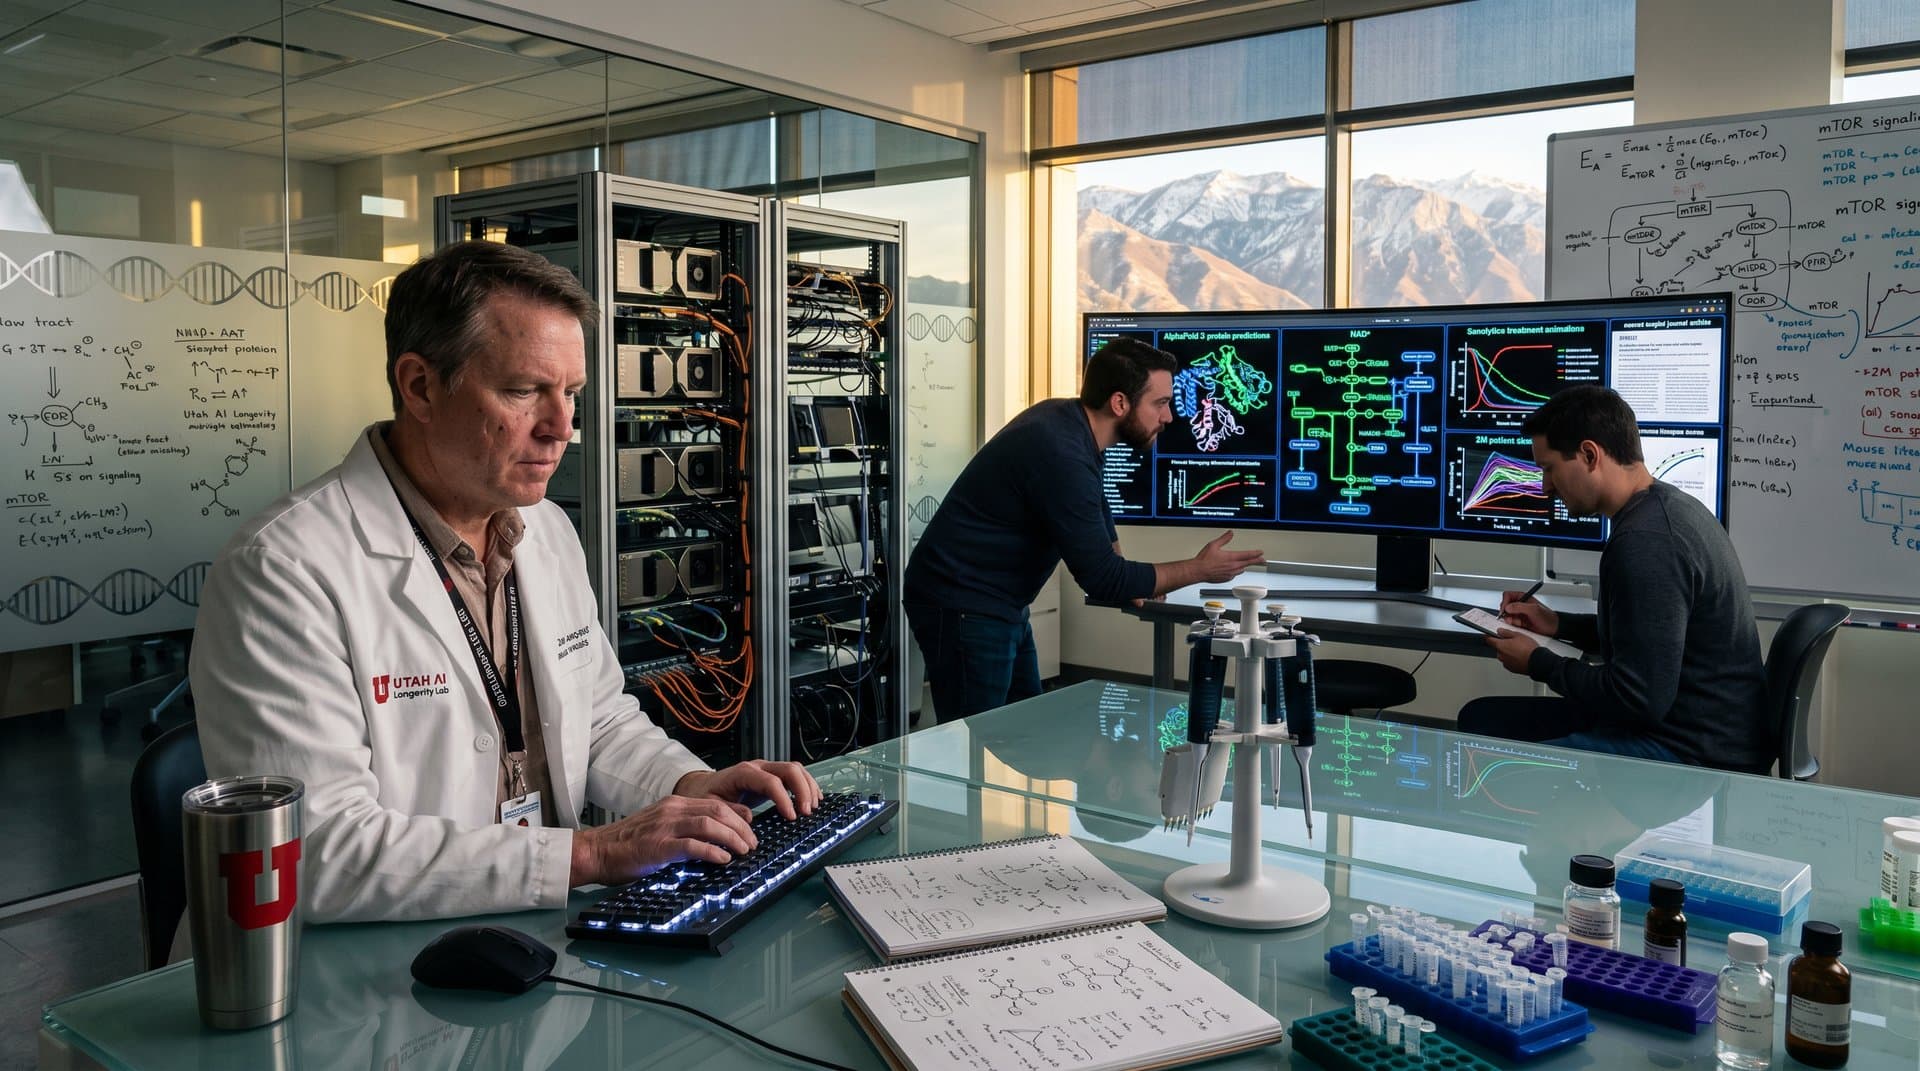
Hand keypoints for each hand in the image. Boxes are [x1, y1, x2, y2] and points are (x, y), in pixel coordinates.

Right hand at [569, 794, 756, 886]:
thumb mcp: (659, 828)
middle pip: (718, 810)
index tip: (751, 827)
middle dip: (742, 827)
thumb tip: (713, 840)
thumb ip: (683, 829)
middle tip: (753, 843)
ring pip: (710, 824)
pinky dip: (712, 851)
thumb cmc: (626, 844)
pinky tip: (723, 859)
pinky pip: (692, 845)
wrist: (596, 851)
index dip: (739, 815)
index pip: (716, 802)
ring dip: (732, 837)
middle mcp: (672, 810)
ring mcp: (665, 827)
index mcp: (674, 804)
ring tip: (744, 851)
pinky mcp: (658, 846)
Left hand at [676, 760, 821, 819]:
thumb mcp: (711, 806)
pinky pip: (795, 775)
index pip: (771, 781)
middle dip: (803, 790)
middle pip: (789, 769)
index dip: (784, 799)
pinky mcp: (772, 776)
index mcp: (743, 773)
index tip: (792, 817)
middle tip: (807, 812)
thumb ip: (729, 811)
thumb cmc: (706, 796)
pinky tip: (812, 799)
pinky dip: (806, 785)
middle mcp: (758, 767)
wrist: (703, 787)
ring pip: (796, 769)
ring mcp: (767, 770)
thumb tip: (749, 818)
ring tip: (814, 807)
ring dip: (808, 786)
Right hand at [1190, 532, 1264, 582]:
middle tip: (1263, 561)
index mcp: (1231, 557)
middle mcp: (1233, 566)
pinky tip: (1233, 570)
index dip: (1256, 554)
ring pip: (1242, 570)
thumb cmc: (1204, 560)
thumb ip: (1224, 538)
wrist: (1198, 571)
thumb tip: (1230, 533)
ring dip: (1245, 566)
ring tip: (1246, 564)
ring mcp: (1230, 574)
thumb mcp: (1214, 545)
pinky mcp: (1226, 579)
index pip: (1247, 555)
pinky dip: (1236, 571)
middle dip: (1256, 561)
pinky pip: (1234, 575)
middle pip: (1248, 563)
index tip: (1261, 553)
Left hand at [1487, 628, 1538, 673]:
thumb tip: (1500, 631)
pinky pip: (1509, 662)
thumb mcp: (1518, 635)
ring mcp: (1506, 663)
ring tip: (1520, 650)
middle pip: (1498, 648)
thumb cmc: (1529, 649)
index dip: (1488, 636)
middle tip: (1513, 642)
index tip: (1489, 635)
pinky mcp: (1511, 669)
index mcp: (1500, 646)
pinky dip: (1513, 659)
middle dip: (1503, 645)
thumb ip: (1506, 632)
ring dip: (1509, 652)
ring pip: (1504, 655)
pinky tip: (1521, 656)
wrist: (1537, 662)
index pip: (1489, 640)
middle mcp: (1501, 655)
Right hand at [1499, 588, 1557, 635]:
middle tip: (1509, 617)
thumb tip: (1508, 607)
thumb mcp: (1534, 610)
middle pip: (1505, 605)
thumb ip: (1520, 607)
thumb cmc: (1547, 618)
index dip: (1505, 602)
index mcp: (1523, 597)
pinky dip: (1512, 623)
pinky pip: (1511, 621)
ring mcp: (1520, 613)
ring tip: (1517, 622)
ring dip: (1509, 619)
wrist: (1553, 628)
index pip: (1508, 595)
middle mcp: (1520, 604)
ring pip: (1507, 614)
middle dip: (1506, 612)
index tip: (1505, 609)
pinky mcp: (1520, 621)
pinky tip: (1519, 624)